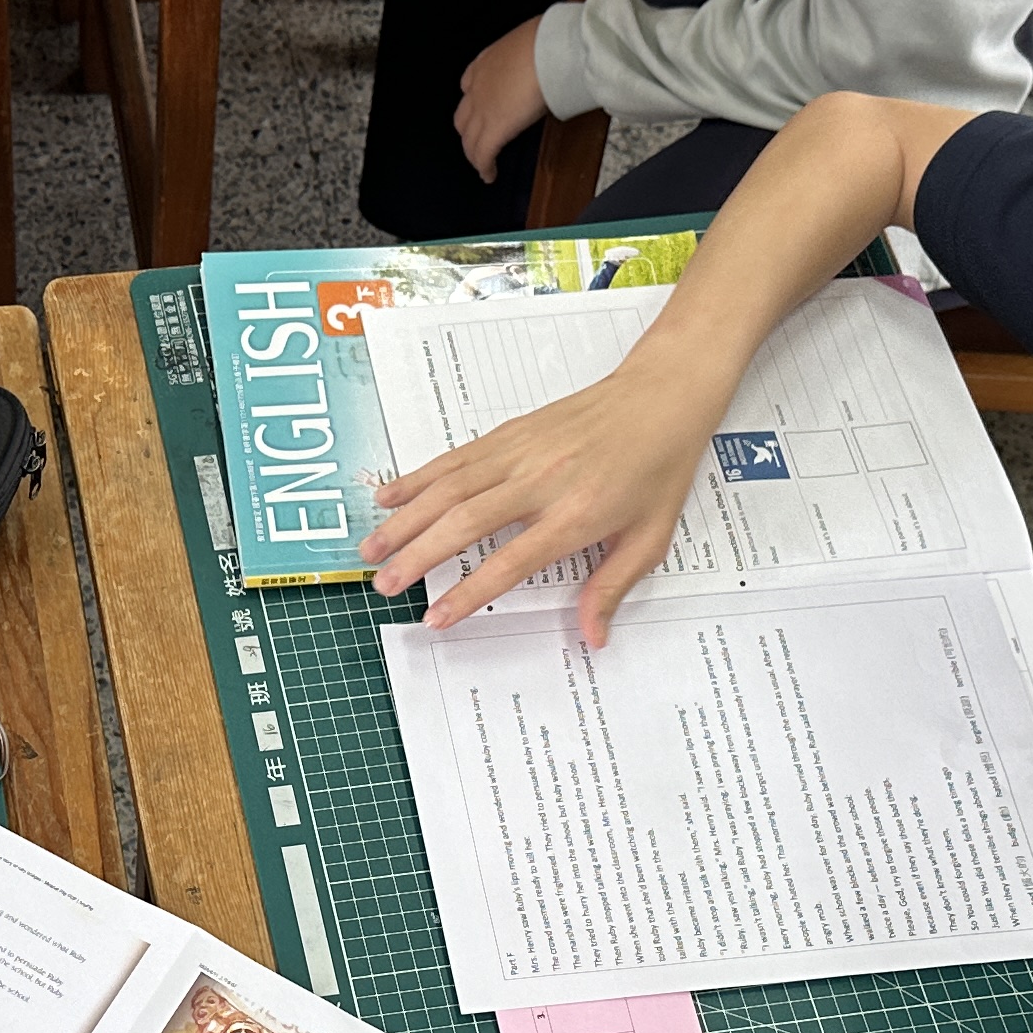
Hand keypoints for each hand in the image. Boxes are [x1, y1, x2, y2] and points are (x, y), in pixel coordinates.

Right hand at [360, 345, 729, 638]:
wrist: (660, 398)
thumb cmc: (657, 467)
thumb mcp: (648, 539)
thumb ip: (612, 588)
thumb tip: (593, 635)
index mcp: (574, 514)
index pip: (509, 562)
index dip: (468, 592)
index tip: (436, 617)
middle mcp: (540, 481)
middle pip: (464, 523)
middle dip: (418, 556)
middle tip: (384, 585)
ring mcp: (519, 453)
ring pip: (448, 488)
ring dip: (405, 519)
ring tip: (372, 549)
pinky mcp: (509, 433)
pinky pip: (454, 458)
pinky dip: (418, 477)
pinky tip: (390, 495)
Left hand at [453, 23, 551, 184]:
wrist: (550, 49)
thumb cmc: (549, 40)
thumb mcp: (532, 43)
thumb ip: (529, 58)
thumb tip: (546, 63)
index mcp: (486, 61)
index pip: (469, 84)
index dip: (474, 102)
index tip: (482, 110)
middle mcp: (477, 86)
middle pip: (463, 116)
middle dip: (469, 131)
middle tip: (479, 141)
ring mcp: (482, 109)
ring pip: (469, 139)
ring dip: (474, 152)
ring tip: (482, 163)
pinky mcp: (494, 129)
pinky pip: (483, 154)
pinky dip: (484, 167)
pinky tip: (489, 175)